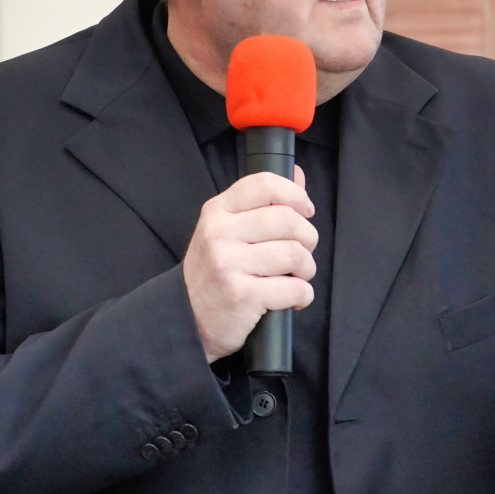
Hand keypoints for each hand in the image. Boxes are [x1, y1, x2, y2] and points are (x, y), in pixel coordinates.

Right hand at [182, 170, 318, 361]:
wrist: (186, 320)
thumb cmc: (214, 274)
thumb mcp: (228, 231)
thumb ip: (263, 202)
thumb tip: (297, 173)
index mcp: (217, 211)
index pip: (265, 184)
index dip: (296, 195)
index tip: (306, 211)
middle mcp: (219, 233)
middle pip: (289, 220)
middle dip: (308, 238)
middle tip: (301, 253)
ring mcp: (228, 264)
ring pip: (295, 254)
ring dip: (307, 269)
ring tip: (296, 277)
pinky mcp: (241, 295)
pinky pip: (295, 288)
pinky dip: (303, 295)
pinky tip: (292, 298)